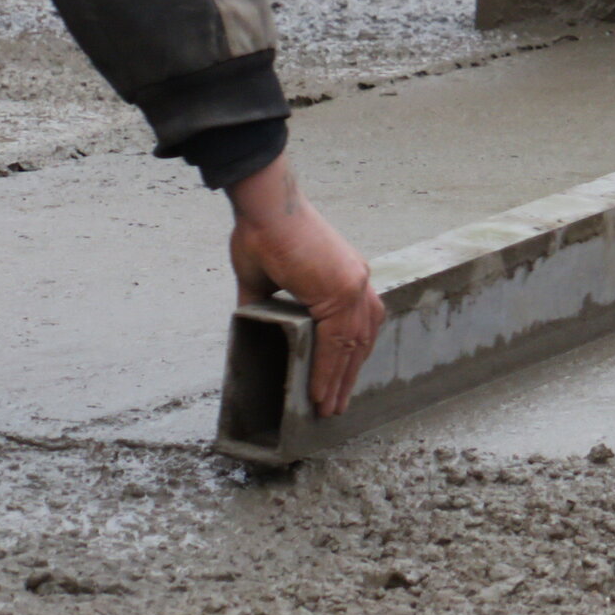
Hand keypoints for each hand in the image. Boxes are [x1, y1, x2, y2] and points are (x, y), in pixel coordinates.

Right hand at [226, 154, 384, 417]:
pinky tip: (317, 392)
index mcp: (346, 275)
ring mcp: (354, 284)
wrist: (264, 206)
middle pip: (360, 340)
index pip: (356, 326)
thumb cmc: (261, 232)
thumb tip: (255, 327)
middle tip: (335, 405)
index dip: (349, 358)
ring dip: (337, 381)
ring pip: (350, 346)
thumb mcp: (265, 280)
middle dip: (347, 376)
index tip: (340, 382)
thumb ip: (267, 305)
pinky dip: (326, 370)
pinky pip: (336, 342)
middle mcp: (357, 280)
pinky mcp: (341, 290)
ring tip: (326, 408)